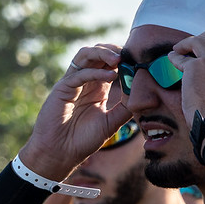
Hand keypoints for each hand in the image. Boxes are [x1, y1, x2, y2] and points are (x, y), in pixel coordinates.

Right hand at [20, 44, 131, 179]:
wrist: (60, 153)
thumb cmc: (82, 139)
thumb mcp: (111, 122)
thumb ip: (125, 108)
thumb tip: (144, 94)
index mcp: (96, 87)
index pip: (109, 63)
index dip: (123, 59)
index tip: (139, 61)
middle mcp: (84, 81)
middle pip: (98, 53)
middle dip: (114, 50)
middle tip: (130, 55)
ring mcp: (72, 83)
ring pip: (85, 55)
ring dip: (102, 53)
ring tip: (119, 59)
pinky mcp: (62, 88)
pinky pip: (79, 73)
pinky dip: (96, 72)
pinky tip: (111, 76)